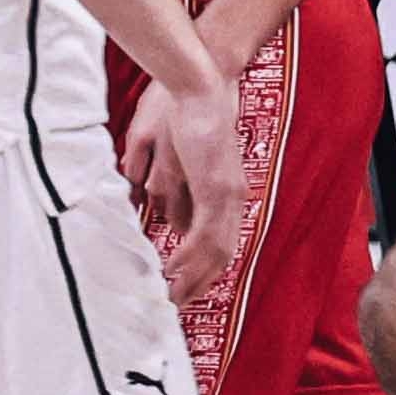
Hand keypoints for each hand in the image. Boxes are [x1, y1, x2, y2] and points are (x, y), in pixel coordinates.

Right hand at [121, 63, 239, 300]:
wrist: (201, 87)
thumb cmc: (183, 119)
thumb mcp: (172, 162)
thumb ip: (169, 191)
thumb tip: (163, 218)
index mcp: (222, 191)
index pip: (217, 241)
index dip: (202, 268)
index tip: (183, 289)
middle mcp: (231, 197)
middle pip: (220, 254)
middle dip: (199, 283)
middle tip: (178, 307)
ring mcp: (227, 194)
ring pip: (215, 250)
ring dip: (193, 278)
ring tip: (172, 299)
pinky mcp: (218, 188)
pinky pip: (207, 233)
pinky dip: (190, 257)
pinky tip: (173, 272)